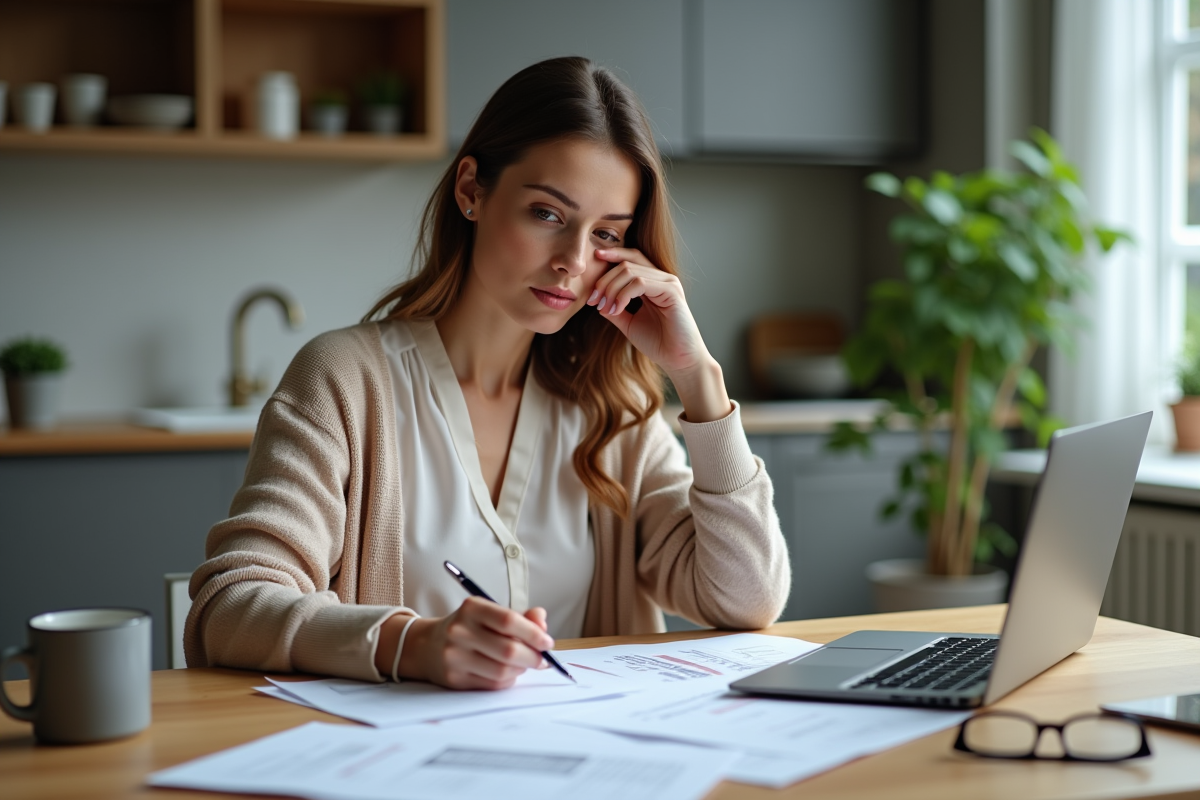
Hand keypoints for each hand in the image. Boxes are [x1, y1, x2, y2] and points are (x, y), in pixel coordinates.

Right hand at [380, 598, 552, 689]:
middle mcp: (460, 631)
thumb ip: (520, 617)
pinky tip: (508, 673)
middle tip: (542, 659)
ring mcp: (454, 656)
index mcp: (472, 608)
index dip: (534, 634)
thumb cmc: (469, 628)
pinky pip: (492, 685)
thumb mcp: (490, 614)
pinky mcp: (454, 679)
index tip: (547, 643)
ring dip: (521, 670)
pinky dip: (507, 680)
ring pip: (502, 671)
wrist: (427, 646)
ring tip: (524, 664)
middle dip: (533, 657)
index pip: (509, 621)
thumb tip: (543, 623)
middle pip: (508, 650)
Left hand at [589, 247, 731, 422]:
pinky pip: (640, 284)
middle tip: (593, 300)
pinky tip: (616, 310)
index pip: (632, 258)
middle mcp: (662, 279)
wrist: (678, 361)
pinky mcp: (672, 292)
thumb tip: (597, 298)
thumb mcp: (629, 323)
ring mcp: (668, 283)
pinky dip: (623, 295)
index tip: (593, 261)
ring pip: (630, 272)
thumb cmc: (658, 343)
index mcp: (654, 282)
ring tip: (604, 308)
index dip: (612, 256)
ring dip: (611, 289)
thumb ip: (615, 308)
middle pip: (627, 263)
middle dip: (604, 280)